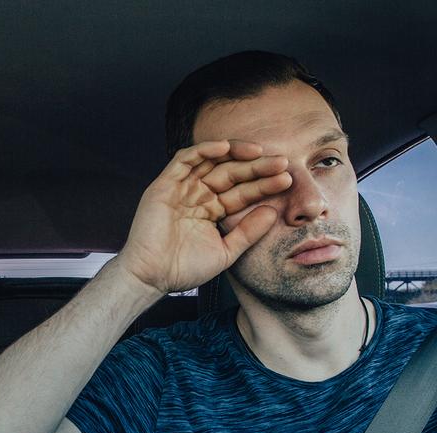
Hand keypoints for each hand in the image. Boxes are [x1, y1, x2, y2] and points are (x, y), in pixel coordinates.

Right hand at [117, 140, 290, 293]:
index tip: (287, 179)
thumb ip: (247, 232)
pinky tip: (226, 148)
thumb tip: (272, 212)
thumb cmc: (183, 269)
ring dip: (235, 153)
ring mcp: (180, 189)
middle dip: (256, 167)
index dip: (263, 184)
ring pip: (211, 162)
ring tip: (260, 152)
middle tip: (282, 163)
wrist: (152, 276)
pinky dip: (203, 151)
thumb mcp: (225, 251)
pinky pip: (184, 160)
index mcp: (211, 211)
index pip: (242, 192)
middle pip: (231, 174)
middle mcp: (197, 196)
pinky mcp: (164, 185)